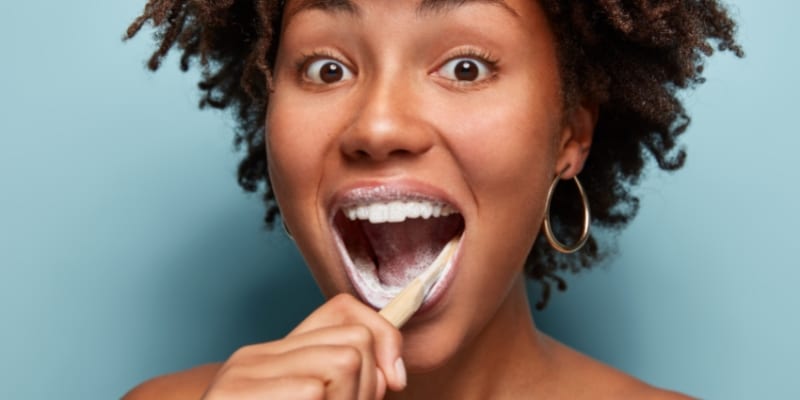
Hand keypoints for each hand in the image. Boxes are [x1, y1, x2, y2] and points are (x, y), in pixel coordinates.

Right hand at [201, 294, 406, 399]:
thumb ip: (343, 387)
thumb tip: (392, 374)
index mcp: (274, 355)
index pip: (348, 315)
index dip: (384, 342)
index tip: (392, 381)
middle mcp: (254, 358)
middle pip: (354, 344)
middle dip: (366, 389)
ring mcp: (240, 377)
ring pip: (341, 365)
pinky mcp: (233, 395)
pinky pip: (313, 391)